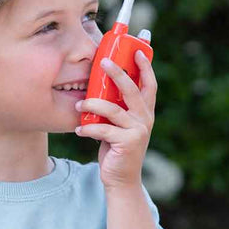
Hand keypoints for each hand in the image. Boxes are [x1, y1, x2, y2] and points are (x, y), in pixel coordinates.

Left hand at [75, 49, 155, 191]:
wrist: (121, 180)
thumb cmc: (117, 148)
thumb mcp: (119, 125)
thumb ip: (116, 107)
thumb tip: (98, 85)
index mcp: (145, 111)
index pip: (149, 84)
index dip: (145, 65)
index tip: (138, 48)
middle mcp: (145, 118)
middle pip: (132, 89)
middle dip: (118, 72)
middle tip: (103, 62)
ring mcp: (138, 130)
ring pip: (113, 109)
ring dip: (92, 104)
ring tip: (79, 105)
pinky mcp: (128, 143)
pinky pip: (103, 130)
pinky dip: (88, 129)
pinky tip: (79, 131)